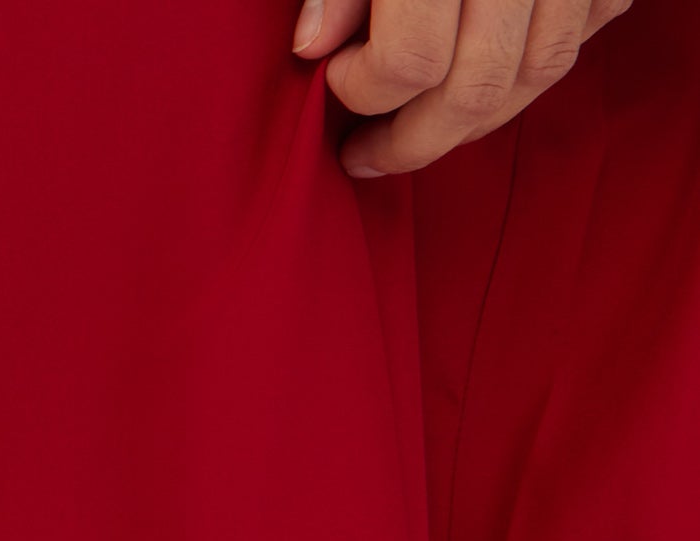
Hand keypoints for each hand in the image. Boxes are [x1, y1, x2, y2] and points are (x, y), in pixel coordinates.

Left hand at [294, 0, 633, 179]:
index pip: (411, 61)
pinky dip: (533, 65)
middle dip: (415, 140)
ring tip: (422, 128)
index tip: (334, 77)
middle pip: (478, 87)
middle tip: (368, 153)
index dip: (363, 89)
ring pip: (540, 72)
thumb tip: (313, 46)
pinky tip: (484, 74)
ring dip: (476, 118)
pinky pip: (584, 30)